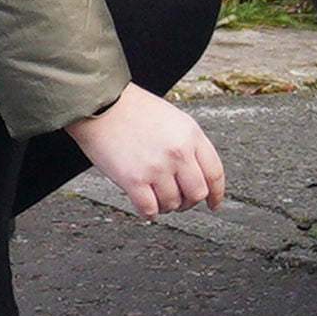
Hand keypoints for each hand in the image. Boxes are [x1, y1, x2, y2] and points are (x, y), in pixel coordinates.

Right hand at [69, 85, 225, 217]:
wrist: (100, 103)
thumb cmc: (132, 107)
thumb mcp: (173, 118)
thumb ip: (188, 144)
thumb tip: (197, 173)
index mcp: (191, 135)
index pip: (215, 173)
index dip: (216, 194)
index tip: (213, 203)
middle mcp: (178, 152)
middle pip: (197, 193)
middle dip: (189, 201)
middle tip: (179, 201)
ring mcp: (157, 168)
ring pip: (173, 204)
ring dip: (165, 205)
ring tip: (154, 195)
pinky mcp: (134, 180)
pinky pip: (150, 210)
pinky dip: (148, 212)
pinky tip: (144, 205)